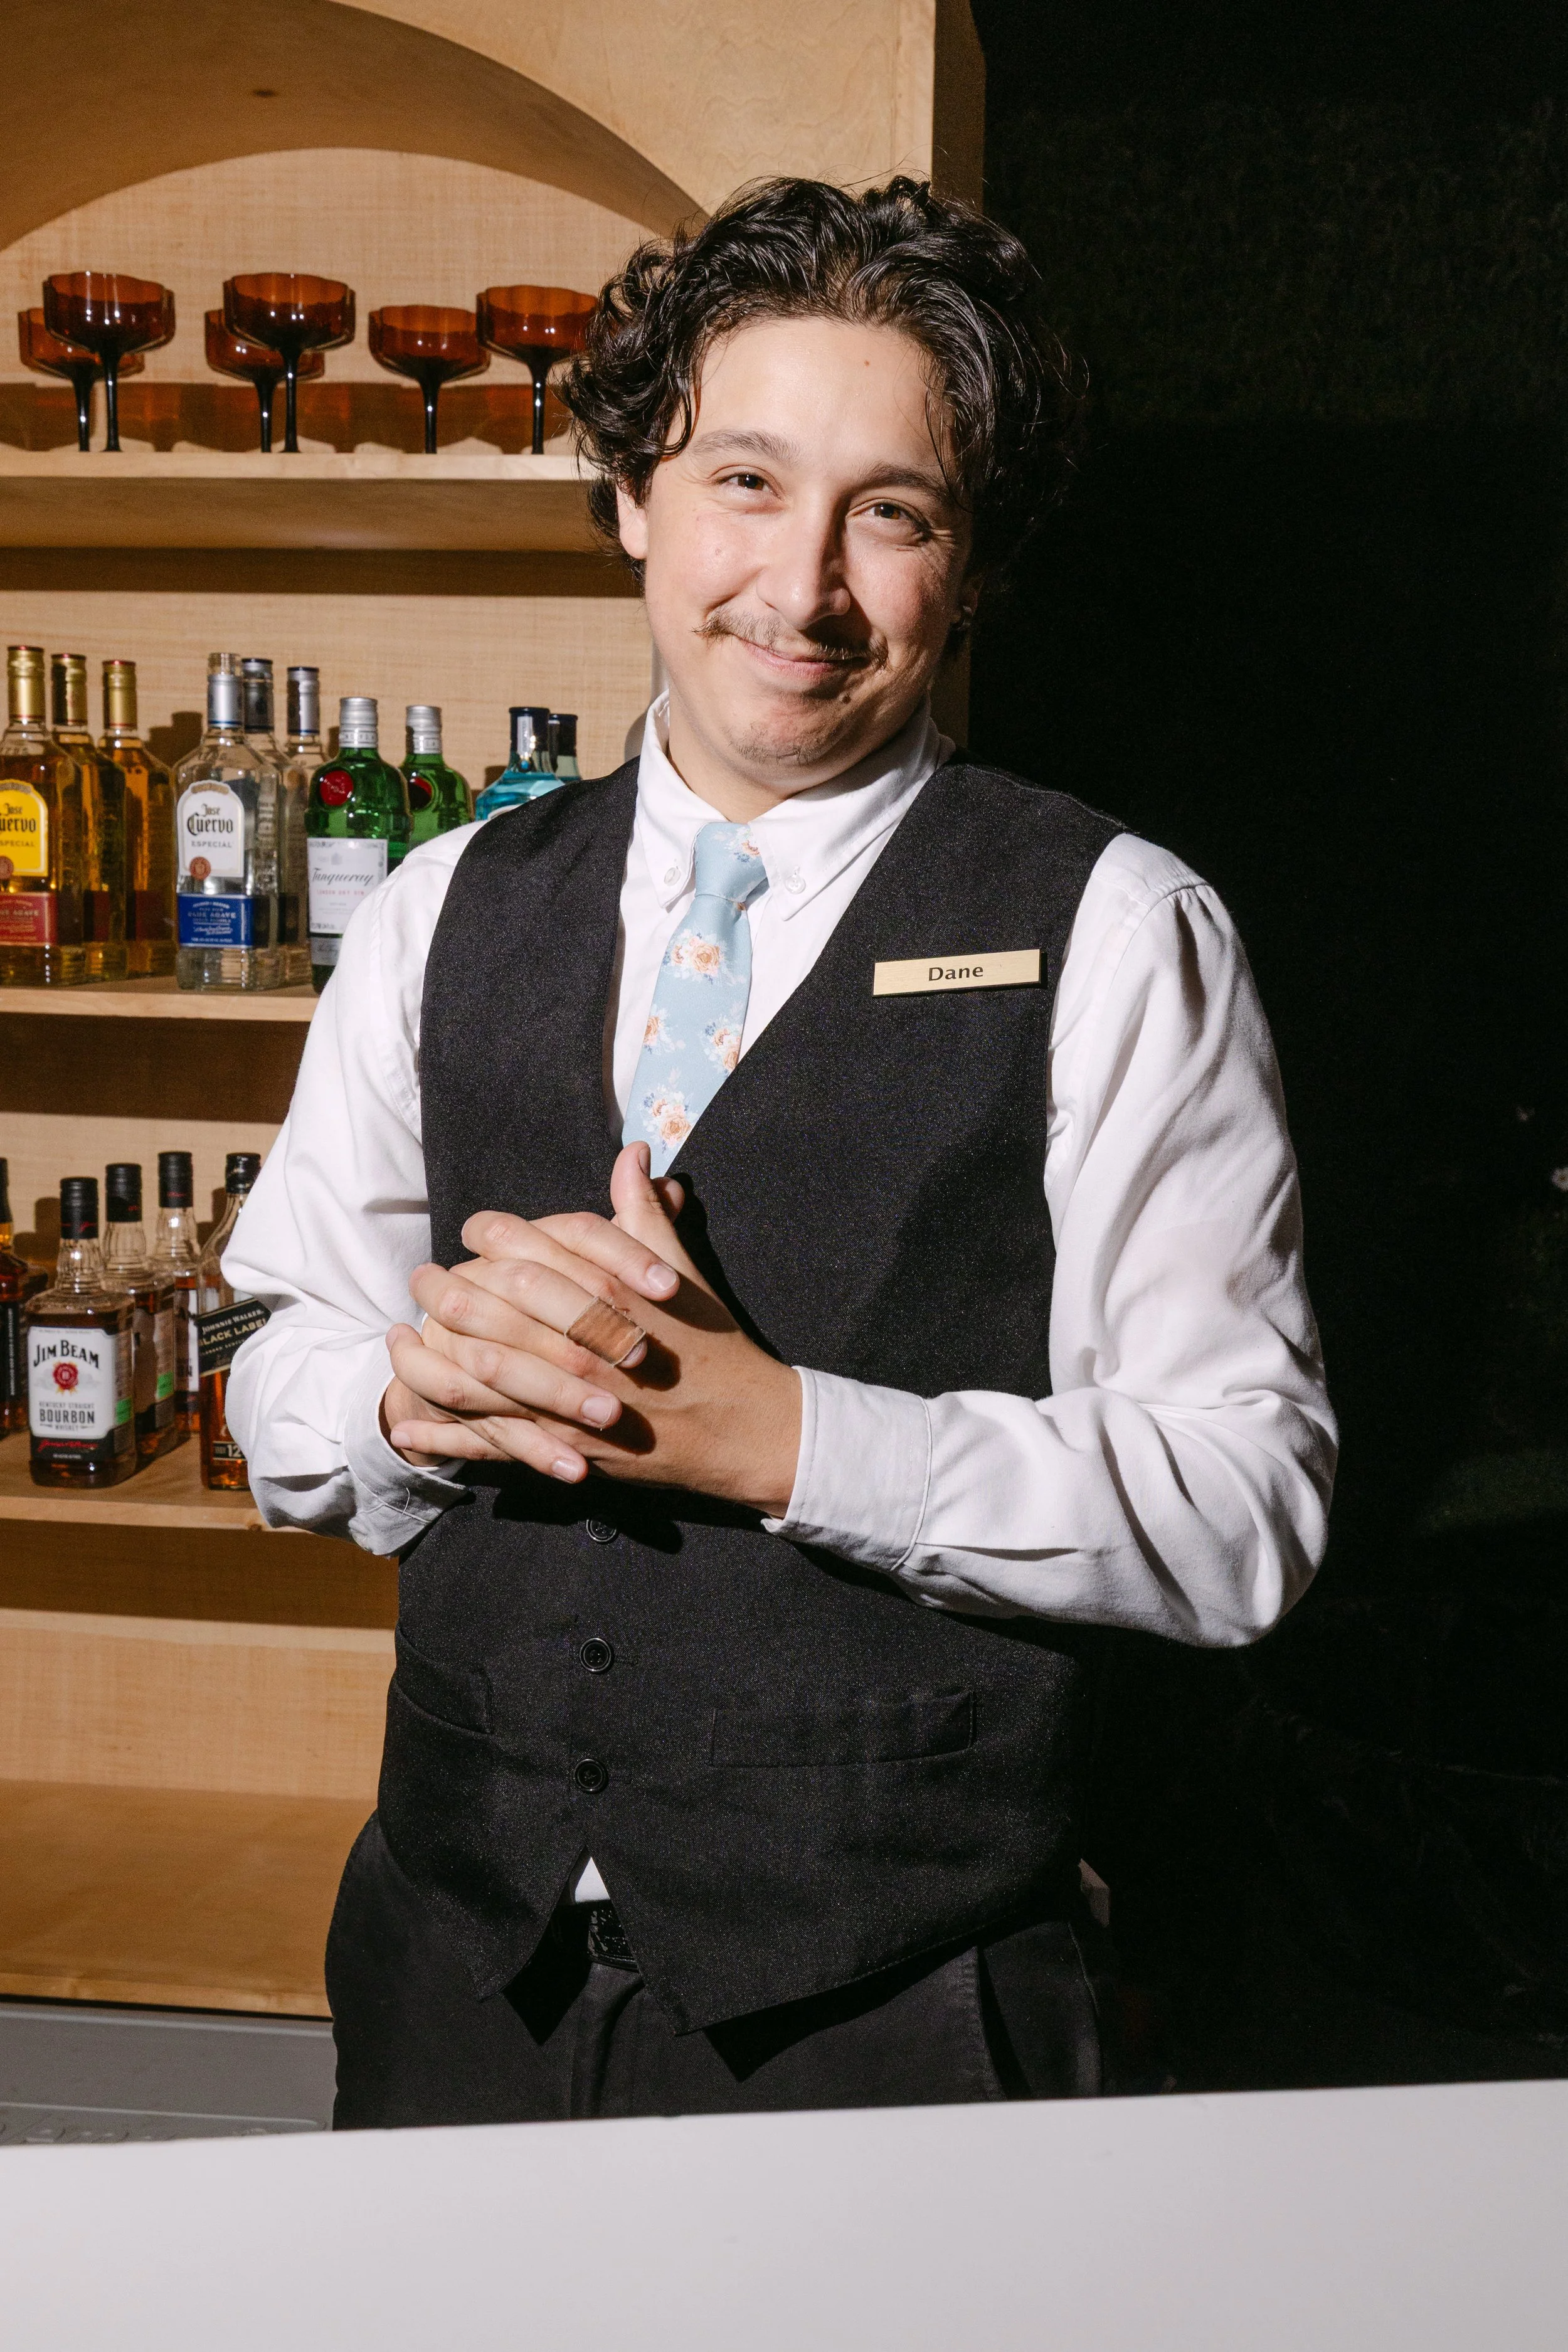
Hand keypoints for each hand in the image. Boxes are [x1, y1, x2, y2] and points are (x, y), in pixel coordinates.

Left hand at [382, 1144, 802, 1516]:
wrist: (743, 1426)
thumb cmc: (712, 1341)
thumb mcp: (682, 1270)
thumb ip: (644, 1212)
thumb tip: (631, 1153)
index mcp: (606, 1292)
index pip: (524, 1250)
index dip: (488, 1236)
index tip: (470, 1232)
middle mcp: (580, 1343)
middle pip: (487, 1307)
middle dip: (443, 1290)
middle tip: (421, 1278)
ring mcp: (568, 1400)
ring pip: (476, 1374)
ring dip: (427, 1357)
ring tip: (399, 1338)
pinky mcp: (564, 1447)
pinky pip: (489, 1441)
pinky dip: (443, 1435)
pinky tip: (405, 1426)